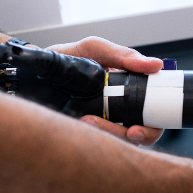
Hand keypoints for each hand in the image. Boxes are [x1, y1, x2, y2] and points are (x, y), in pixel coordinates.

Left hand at [48, 37, 164, 145]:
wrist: (37, 69)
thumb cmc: (68, 58)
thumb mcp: (94, 49)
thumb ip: (122, 55)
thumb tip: (155, 64)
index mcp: (131, 89)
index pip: (156, 113)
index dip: (154, 125)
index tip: (137, 128)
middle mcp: (123, 109)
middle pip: (143, 133)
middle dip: (139, 136)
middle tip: (128, 132)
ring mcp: (106, 122)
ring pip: (121, 141)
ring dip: (111, 135)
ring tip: (90, 122)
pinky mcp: (88, 132)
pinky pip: (100, 143)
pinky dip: (95, 137)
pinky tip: (81, 124)